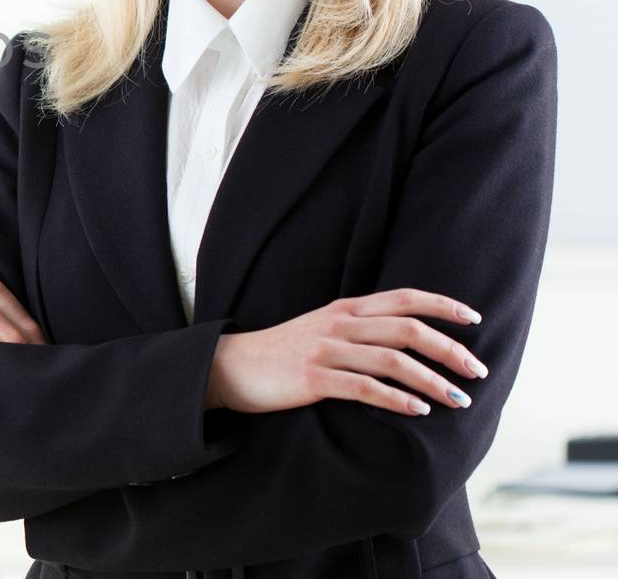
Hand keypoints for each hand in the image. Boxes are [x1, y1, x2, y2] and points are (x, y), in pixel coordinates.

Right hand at [205, 288, 489, 416]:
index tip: (474, 319)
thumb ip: (359, 329)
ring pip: (393, 360)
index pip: (404, 298)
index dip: (442, 305)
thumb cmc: (282, 352)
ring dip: (433, 380)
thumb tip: (406, 342)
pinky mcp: (313, 378)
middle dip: (450, 349)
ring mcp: (326, 350)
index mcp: (344, 308)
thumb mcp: (321, 329)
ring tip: (460, 399)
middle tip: (478, 370)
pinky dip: (397, 399)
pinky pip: (364, 388)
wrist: (230, 366)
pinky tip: (420, 410)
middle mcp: (339, 324)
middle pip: (407, 328)